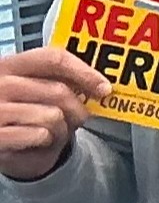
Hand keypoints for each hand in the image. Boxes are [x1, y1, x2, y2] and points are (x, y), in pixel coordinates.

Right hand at [0, 47, 103, 182]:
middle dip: (77, 110)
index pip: (52, 58)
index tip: (104, 88)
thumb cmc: (23, 116)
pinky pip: (40, 135)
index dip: (84, 72)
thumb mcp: (36, 93)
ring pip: (52, 116)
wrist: (3, 144)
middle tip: (75, 120)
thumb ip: (59, 83)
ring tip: (47, 132)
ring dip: (60, 130)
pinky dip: (45, 142)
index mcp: (8, 66)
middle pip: (59, 90)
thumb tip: (99, 86)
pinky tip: (34, 142)